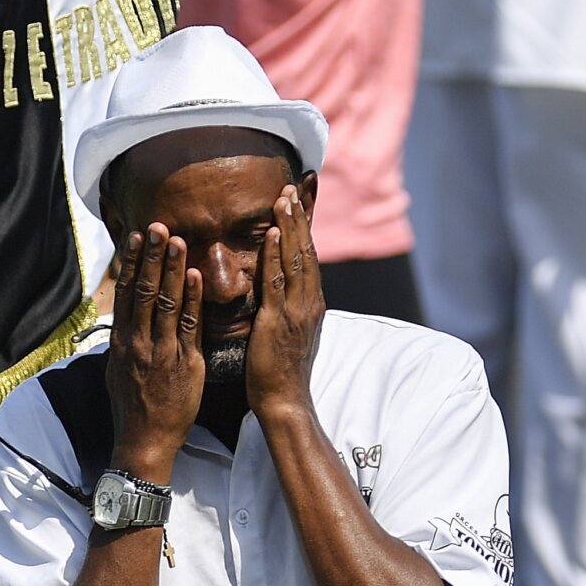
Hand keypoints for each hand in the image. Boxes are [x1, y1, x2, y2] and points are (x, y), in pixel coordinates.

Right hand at [106, 226, 203, 478]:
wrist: (144, 441)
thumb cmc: (133, 407)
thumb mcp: (118, 370)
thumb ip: (124, 342)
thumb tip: (121, 321)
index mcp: (122, 341)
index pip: (126, 292)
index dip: (131, 262)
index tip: (137, 236)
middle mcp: (138, 342)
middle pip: (143, 290)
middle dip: (151, 256)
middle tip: (158, 225)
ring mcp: (161, 351)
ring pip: (165, 302)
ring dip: (171, 268)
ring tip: (177, 240)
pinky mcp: (184, 363)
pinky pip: (188, 326)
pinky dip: (190, 299)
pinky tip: (195, 276)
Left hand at [246, 185, 323, 422]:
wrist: (285, 400)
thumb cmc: (281, 370)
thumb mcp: (290, 330)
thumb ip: (288, 305)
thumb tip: (284, 288)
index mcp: (311, 302)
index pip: (310, 255)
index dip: (306, 225)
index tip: (302, 197)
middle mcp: (309, 301)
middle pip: (307, 250)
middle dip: (300, 216)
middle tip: (293, 185)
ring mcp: (297, 310)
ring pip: (296, 260)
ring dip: (290, 227)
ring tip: (284, 197)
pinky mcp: (279, 321)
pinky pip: (279, 283)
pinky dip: (278, 256)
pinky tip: (274, 234)